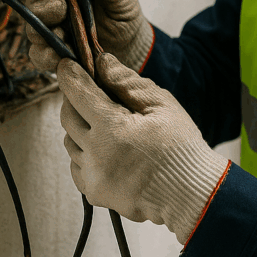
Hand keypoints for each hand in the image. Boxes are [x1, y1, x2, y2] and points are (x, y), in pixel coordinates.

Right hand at [20, 0, 153, 73]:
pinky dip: (46, 57)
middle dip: (43, 8)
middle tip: (61, 7)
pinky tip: (58, 57)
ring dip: (43, 33)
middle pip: (34, 7)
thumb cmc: (121, 9)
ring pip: (34, 33)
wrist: (131, 41)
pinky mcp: (57, 55)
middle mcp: (52, 8)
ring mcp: (53, 32)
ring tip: (60, 33)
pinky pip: (41, 57)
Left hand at [58, 53, 228, 243]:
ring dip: (80, 128)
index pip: (77, 94)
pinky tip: (106, 150)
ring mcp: (93, 177)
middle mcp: (95, 154)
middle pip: (67, 117)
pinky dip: (84, 154)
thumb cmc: (181, 146)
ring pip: (69, 143)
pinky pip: (77, 167)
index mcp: (112, 128)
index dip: (69, 76)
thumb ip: (128, 82)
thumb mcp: (162, 105)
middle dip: (74, 101)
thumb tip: (102, 62)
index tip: (66, 65)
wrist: (191, 194)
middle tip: (91, 93)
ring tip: (105, 125)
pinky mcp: (96, 194)